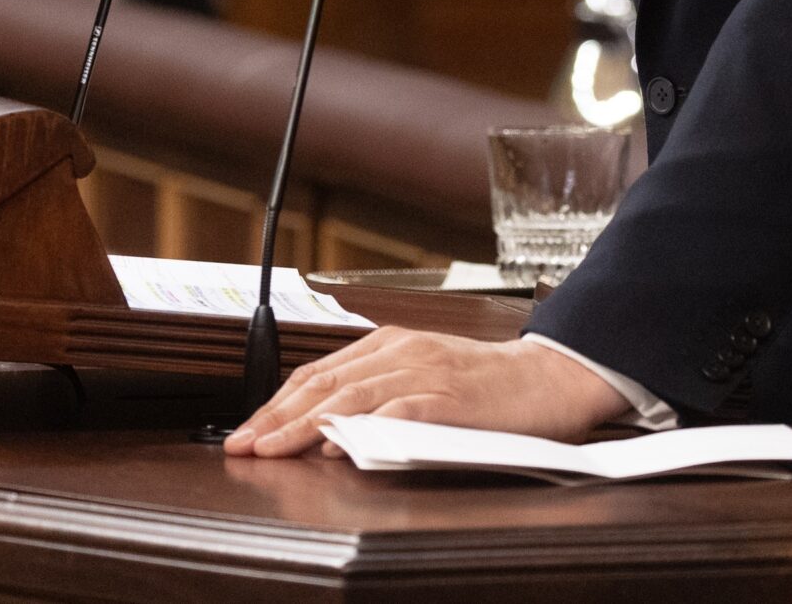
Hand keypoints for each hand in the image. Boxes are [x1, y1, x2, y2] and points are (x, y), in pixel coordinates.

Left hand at [223, 330, 628, 458]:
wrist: (550, 377)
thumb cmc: (486, 386)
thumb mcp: (423, 375)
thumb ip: (377, 393)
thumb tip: (321, 427)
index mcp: (391, 344)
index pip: (318, 373)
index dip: (276, 403)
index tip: (245, 430)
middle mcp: (402, 351)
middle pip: (325, 384)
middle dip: (276, 416)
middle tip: (242, 443)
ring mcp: (425, 371)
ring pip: (350, 396)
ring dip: (304, 423)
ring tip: (272, 446)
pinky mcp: (449, 397)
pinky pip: (397, 409)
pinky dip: (363, 425)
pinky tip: (337, 441)